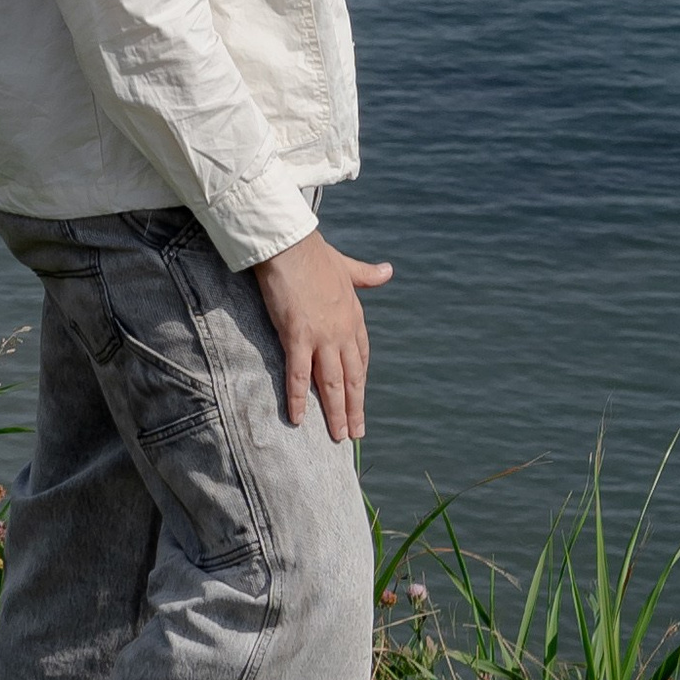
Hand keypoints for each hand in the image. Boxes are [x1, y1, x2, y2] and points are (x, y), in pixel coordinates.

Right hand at [253, 226, 393, 444]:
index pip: (361, 357)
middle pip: (351, 377)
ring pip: (331, 382)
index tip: (359, 400)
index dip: (360, 382)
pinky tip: (298, 419)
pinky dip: (298, 398)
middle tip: (356, 433)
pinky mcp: (297, 336)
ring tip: (339, 436)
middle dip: (354, 407)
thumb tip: (388, 270)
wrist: (291, 243)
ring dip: (336, 412)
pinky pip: (298, 375)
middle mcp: (342, 331)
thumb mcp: (346, 265)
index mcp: (354, 317)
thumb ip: (366, 274)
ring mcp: (322, 336)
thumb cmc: (314, 252)